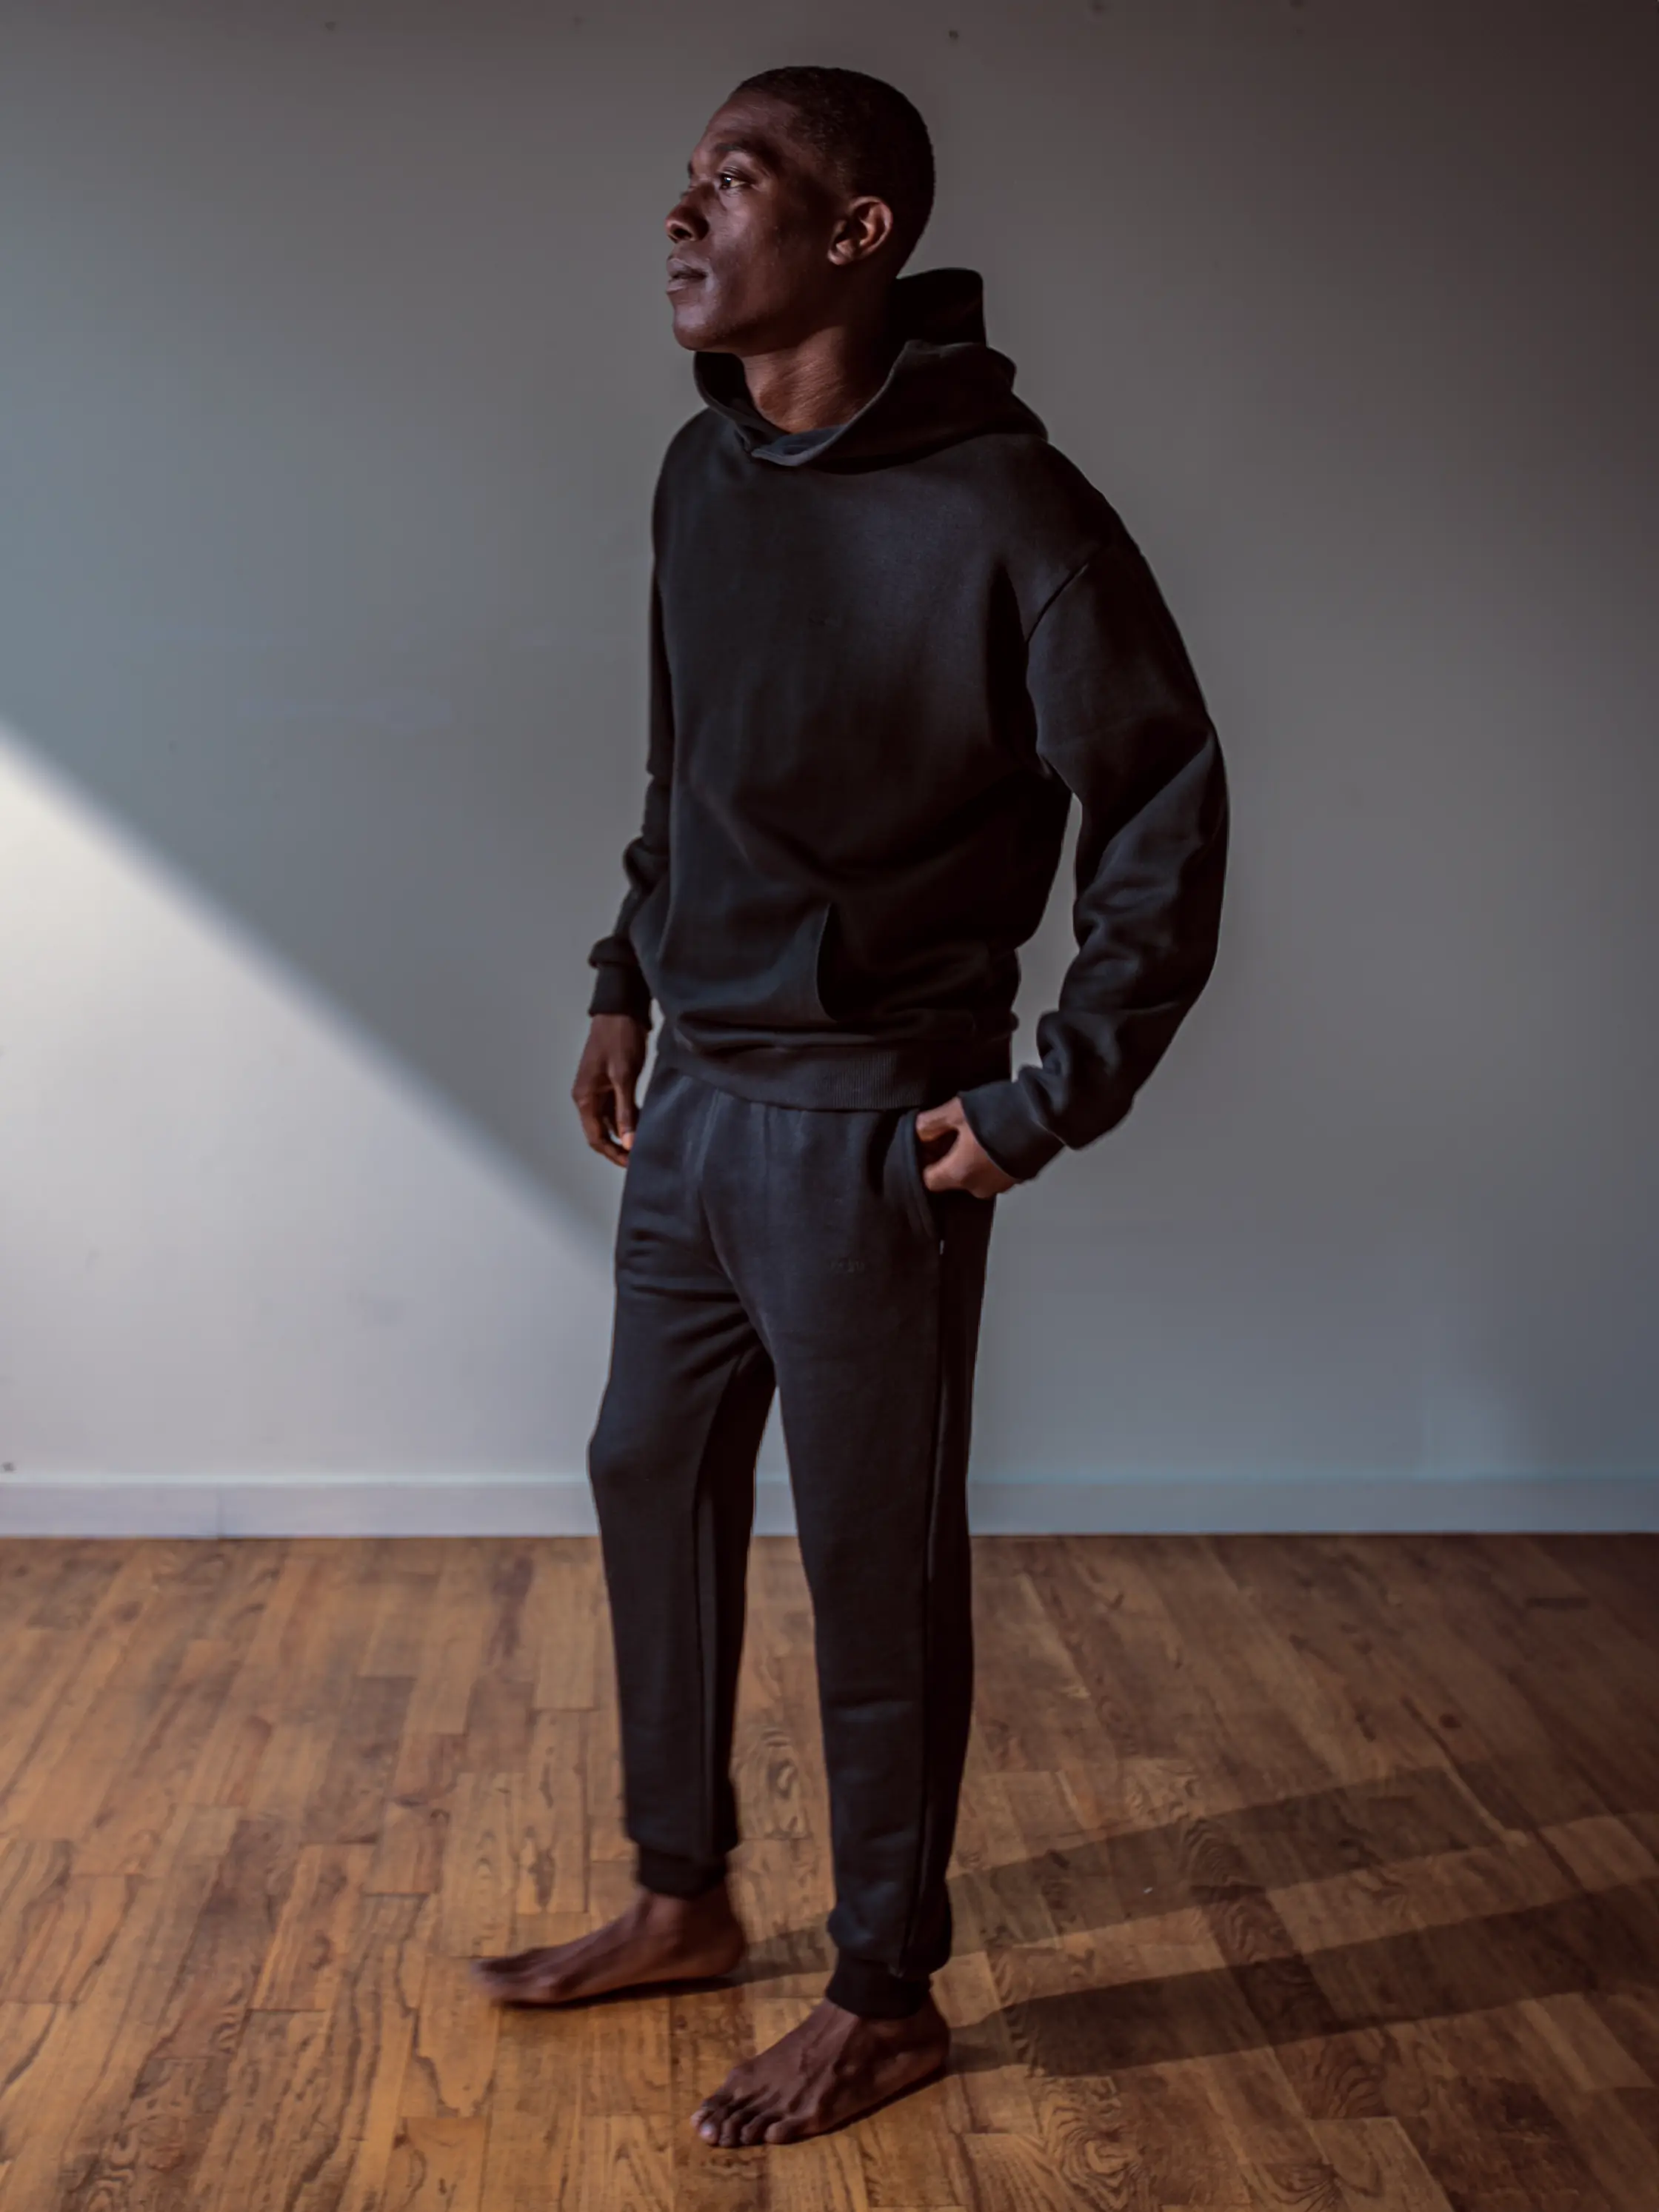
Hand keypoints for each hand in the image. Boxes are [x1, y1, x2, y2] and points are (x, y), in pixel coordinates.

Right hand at [573, 1015, 647, 1165]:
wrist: (621, 1010)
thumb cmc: (619, 1038)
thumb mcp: (624, 1076)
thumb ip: (625, 1111)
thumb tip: (628, 1142)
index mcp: (585, 1097)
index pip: (595, 1137)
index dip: (612, 1153)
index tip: (631, 1163)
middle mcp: (588, 1097)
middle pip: (601, 1132)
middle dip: (620, 1146)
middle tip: (640, 1157)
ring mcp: (600, 1090)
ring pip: (611, 1121)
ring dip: (626, 1133)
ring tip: (646, 1143)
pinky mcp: (612, 1083)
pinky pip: (618, 1108)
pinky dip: (630, 1118)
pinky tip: (647, 1124)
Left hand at [915, 1097, 1016, 1198]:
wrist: (1048, 1114)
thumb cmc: (1002, 1113)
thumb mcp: (956, 1111)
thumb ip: (929, 1124)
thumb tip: (917, 1132)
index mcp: (959, 1174)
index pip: (927, 1180)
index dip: (923, 1160)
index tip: (929, 1143)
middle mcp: (980, 1187)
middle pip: (951, 1178)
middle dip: (948, 1157)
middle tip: (953, 1131)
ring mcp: (1002, 1184)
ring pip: (974, 1175)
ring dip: (970, 1157)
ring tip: (976, 1131)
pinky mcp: (1019, 1177)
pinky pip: (995, 1171)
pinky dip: (990, 1158)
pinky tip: (995, 1136)